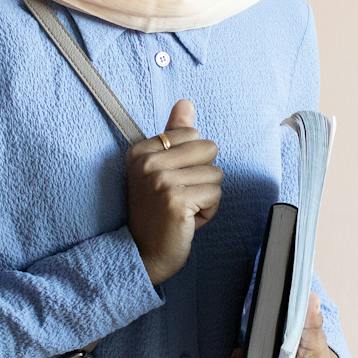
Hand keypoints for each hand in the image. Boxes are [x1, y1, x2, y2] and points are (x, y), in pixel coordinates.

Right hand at [127, 97, 222, 285]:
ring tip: (183, 210)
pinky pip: (215, 194)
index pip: (190, 133)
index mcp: (141, 151)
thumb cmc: (155, 214)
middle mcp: (147, 162)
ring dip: (206, 196)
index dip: (191, 160)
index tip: (170, 182)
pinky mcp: (176, 200)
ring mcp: (161, 180)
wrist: (142, 255)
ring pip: (216, 174)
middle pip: (208, 149)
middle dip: (203, 176)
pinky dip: (208, 212)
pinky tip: (187, 221)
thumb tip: (186, 103)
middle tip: (179, 197)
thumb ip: (173, 135)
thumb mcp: (159, 170)